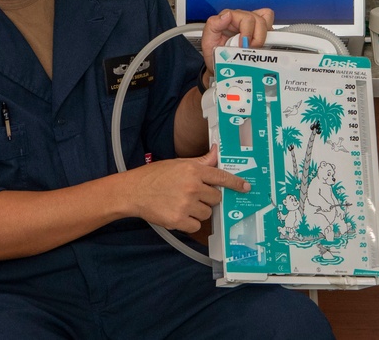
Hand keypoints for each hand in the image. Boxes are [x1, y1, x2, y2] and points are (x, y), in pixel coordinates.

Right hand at [121, 146, 249, 232]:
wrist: (133, 191)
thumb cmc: (154, 176)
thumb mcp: (178, 163)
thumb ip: (200, 161)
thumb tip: (216, 152)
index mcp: (193, 170)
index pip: (221, 176)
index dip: (235, 183)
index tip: (246, 188)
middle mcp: (192, 187)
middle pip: (216, 198)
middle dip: (208, 198)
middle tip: (194, 195)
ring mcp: (185, 205)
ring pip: (207, 213)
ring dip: (199, 211)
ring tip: (182, 204)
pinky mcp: (178, 220)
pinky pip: (196, 226)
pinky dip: (190, 223)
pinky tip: (178, 214)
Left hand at [200, 8, 273, 72]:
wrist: (218, 66)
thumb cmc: (213, 53)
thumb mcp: (207, 40)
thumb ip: (214, 25)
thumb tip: (226, 15)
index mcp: (229, 17)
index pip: (246, 17)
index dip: (247, 33)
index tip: (243, 46)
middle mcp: (241, 18)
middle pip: (258, 19)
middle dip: (256, 37)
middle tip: (249, 50)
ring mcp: (251, 23)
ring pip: (266, 19)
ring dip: (262, 36)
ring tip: (255, 48)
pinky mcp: (258, 31)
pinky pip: (270, 26)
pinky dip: (268, 36)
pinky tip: (260, 46)